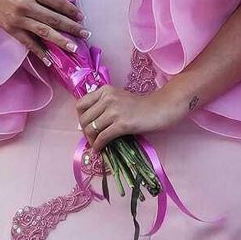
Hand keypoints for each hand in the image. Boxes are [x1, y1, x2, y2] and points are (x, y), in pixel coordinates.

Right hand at [0, 0, 85, 60]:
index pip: (56, 1)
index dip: (70, 10)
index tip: (81, 16)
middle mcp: (26, 5)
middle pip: (54, 18)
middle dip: (72, 27)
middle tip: (86, 34)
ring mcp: (18, 19)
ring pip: (44, 32)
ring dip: (61, 41)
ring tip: (75, 48)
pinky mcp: (11, 29)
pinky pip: (27, 43)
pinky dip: (39, 52)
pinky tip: (50, 60)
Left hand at [74, 84, 191, 153]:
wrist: (160, 109)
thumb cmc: (140, 106)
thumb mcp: (118, 98)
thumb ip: (103, 106)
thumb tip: (87, 124)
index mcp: (105, 90)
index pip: (80, 104)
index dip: (80, 118)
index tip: (86, 126)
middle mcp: (107, 98)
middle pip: (84, 119)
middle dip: (85, 132)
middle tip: (92, 139)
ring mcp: (115, 110)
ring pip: (91, 129)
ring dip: (92, 140)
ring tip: (96, 145)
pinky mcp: (122, 124)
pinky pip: (103, 137)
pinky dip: (99, 145)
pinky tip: (100, 149)